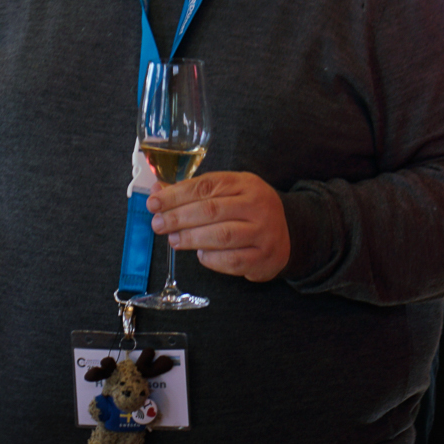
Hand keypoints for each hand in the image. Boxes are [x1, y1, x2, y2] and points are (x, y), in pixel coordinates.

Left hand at [150, 172, 290, 282]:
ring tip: (174, 240)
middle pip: (211, 210)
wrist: (288, 234)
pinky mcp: (263, 258)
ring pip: (221, 236)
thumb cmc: (249, 211)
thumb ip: (195, 191)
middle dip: (179, 217)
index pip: (207, 185)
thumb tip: (158, 191)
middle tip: (158, 224)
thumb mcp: (229, 192)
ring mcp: (263, 232)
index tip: (155, 202)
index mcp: (247, 183)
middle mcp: (258, 205)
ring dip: (192, 238)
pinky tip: (200, 254)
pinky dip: (211, 258)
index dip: (177, 194)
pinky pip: (231, 260)